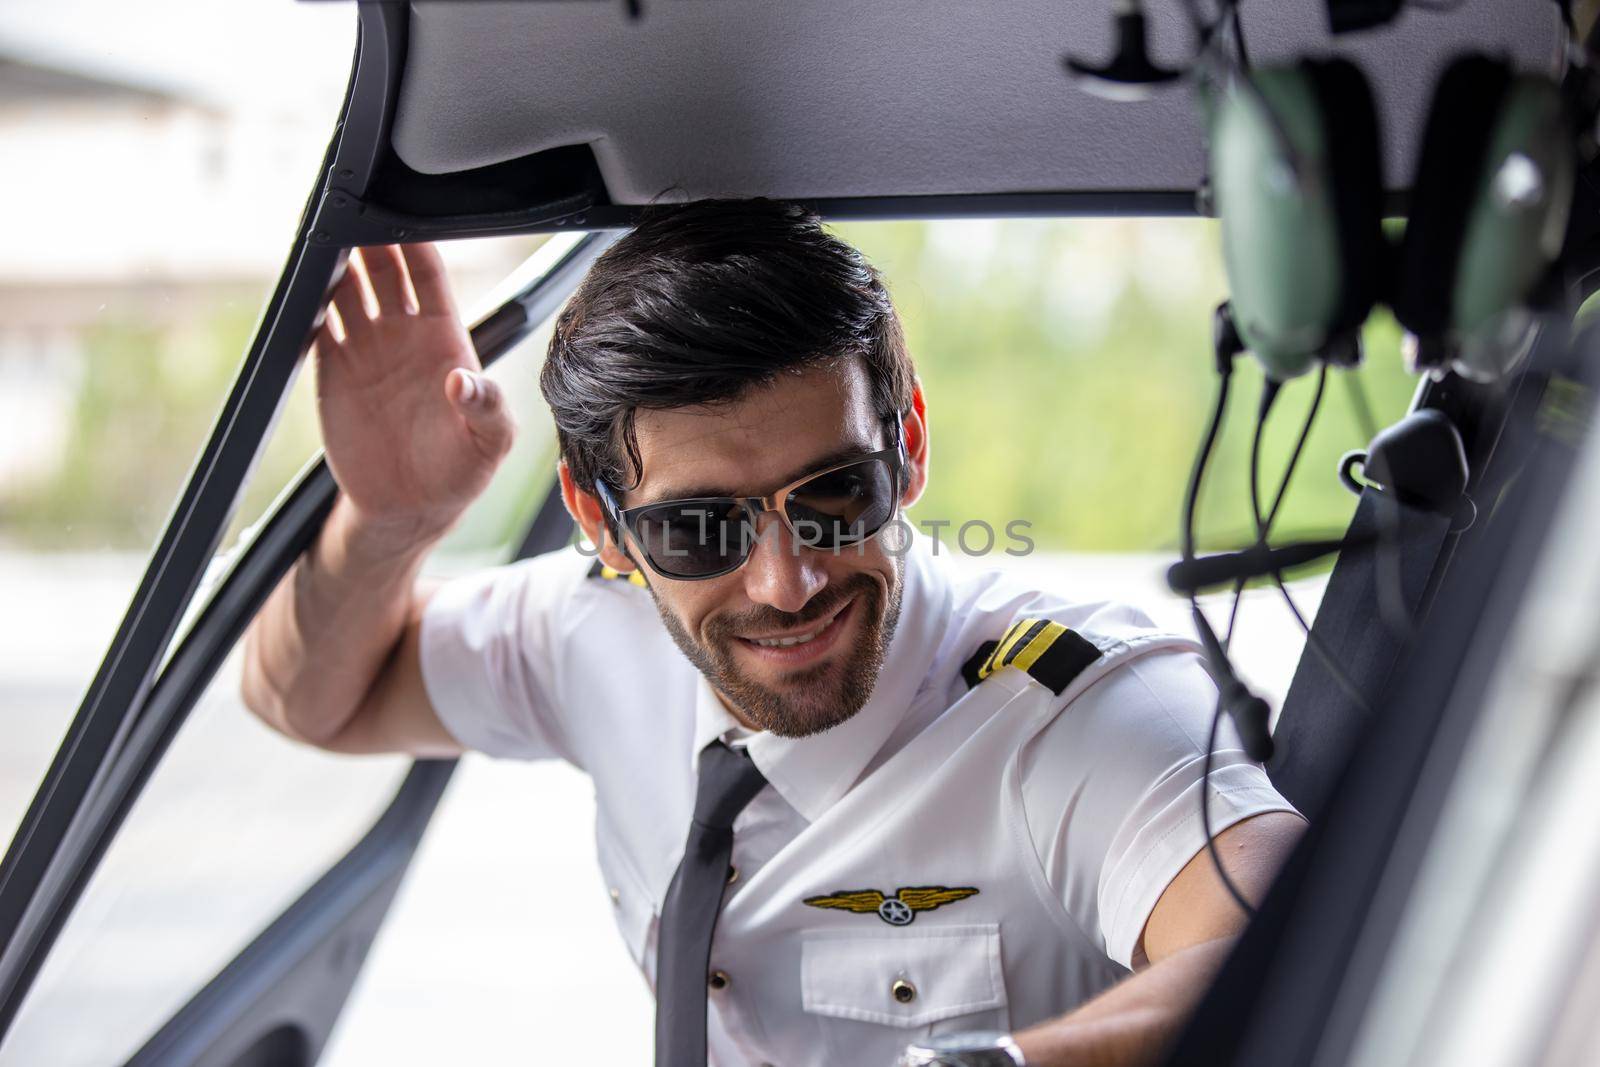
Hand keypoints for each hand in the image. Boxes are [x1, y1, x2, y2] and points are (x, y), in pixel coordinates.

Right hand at [312, 244, 515, 544]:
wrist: (410, 508)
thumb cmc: (461, 471)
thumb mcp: (490, 443)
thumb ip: (486, 407)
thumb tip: (463, 379)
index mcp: (445, 338)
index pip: (428, 274)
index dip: (414, 243)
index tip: (399, 216)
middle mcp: (404, 335)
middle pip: (383, 269)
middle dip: (369, 240)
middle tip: (351, 214)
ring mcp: (366, 350)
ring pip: (345, 288)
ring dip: (333, 264)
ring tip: (320, 240)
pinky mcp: (332, 372)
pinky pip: (315, 325)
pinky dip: (306, 305)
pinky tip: (300, 288)